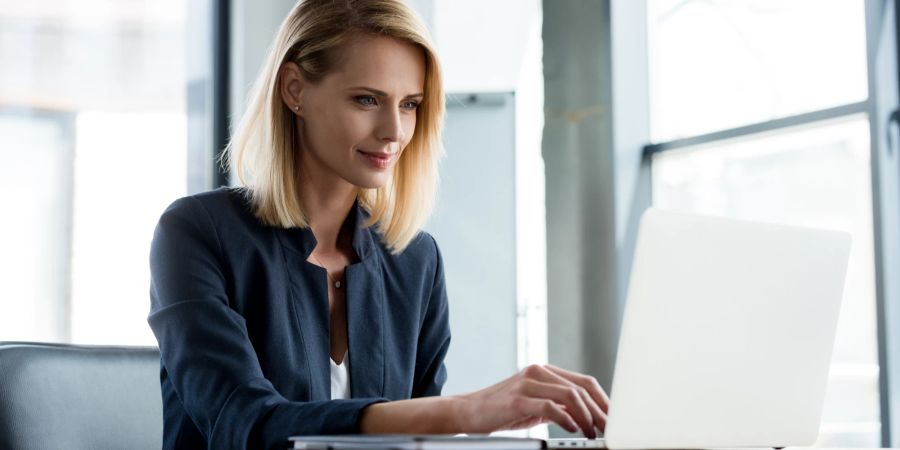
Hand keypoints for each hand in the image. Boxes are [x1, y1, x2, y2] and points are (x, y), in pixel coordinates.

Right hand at [453, 364, 608, 437]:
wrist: (469, 411)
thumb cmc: (503, 410)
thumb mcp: (536, 405)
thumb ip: (559, 405)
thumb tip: (588, 417)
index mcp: (545, 372)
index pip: (584, 382)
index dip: (603, 401)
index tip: (614, 419)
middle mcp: (538, 372)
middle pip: (581, 388)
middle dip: (600, 410)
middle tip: (608, 429)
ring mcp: (527, 383)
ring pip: (569, 395)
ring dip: (586, 416)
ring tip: (591, 432)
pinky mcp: (517, 399)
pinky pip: (550, 406)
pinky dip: (566, 418)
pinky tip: (573, 428)